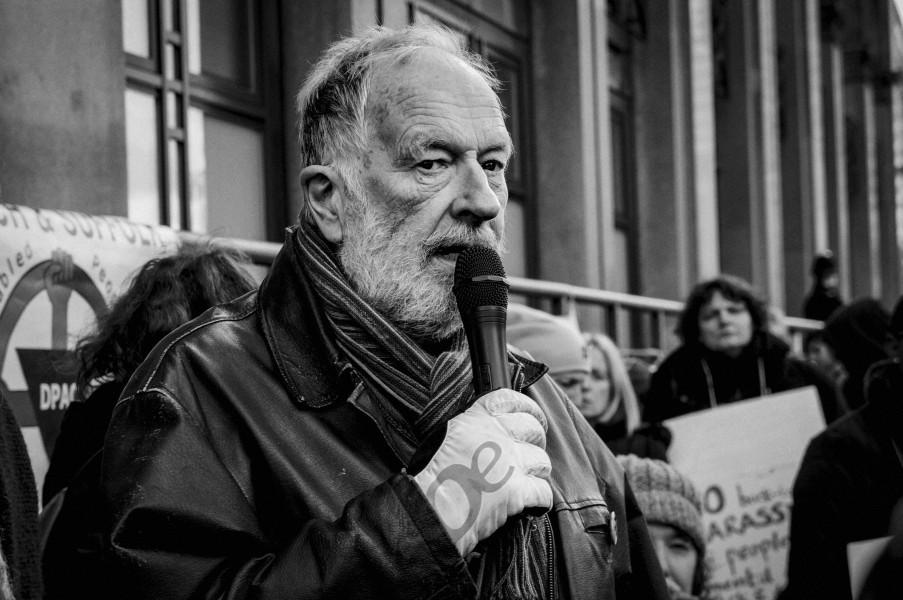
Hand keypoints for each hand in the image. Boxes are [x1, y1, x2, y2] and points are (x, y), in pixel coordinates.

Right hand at [413, 388, 552, 555]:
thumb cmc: (430, 477)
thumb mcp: (446, 435)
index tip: (533, 416)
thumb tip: (490, 432)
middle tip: (532, 452)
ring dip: (537, 473)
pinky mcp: (519, 491)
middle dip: (537, 441)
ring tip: (527, 481)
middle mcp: (497, 435)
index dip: (528, 408)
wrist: (429, 509)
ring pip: (542, 461)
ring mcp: (510, 462)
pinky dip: (540, 500)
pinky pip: (544, 492)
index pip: (512, 400)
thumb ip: (472, 428)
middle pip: (534, 429)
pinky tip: (532, 505)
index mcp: (477, 418)